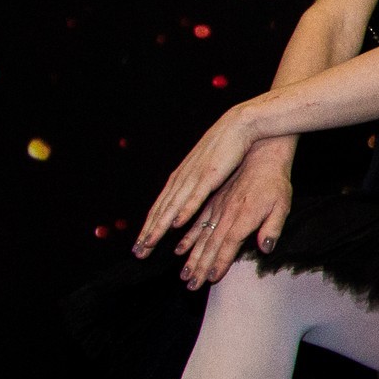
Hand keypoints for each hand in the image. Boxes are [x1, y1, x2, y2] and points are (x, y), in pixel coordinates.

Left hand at [134, 102, 262, 270]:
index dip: (150, 227)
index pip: (160, 207)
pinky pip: (194, 196)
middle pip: (161, 210)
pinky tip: (176, 224)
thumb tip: (189, 200)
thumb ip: (196, 186)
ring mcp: (193, 177)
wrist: (239, 125)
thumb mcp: (205, 169)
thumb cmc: (225, 147)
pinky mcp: (209, 175)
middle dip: (148, 233)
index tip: (141, 245)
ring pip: (172, 206)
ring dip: (159, 226)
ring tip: (149, 244)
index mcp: (181, 178)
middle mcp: (182, 179)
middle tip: (138, 253)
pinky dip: (183, 210)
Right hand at [169, 137, 297, 284]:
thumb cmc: (275, 183)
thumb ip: (272, 227)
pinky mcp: (212, 203)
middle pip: (210, 246)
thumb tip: (266, 247)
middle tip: (191, 285)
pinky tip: (180, 249)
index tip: (211, 279)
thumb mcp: (282, 204)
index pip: (229, 246)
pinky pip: (197, 223)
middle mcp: (225, 215)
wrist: (261, 156)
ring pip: (200, 238)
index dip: (220, 263)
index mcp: (242, 217)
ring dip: (191, 257)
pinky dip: (188, 237)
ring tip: (184, 275)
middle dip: (200, 267)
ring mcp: (216, 209)